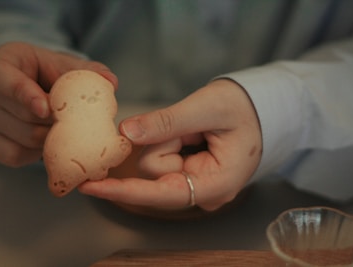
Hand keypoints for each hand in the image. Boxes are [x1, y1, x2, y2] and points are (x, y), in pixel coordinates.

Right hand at [0, 42, 116, 166]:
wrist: (40, 89)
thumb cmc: (53, 75)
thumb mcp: (68, 67)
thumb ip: (89, 72)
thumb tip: (111, 82)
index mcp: (2, 64)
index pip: (4, 80)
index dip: (26, 96)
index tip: (47, 109)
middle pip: (21, 116)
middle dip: (53, 122)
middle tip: (76, 122)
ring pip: (23, 138)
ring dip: (52, 138)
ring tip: (66, 129)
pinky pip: (15, 156)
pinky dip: (37, 153)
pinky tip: (50, 141)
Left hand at [78, 79, 261, 210]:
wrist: (261, 111)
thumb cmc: (244, 108)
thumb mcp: (207, 107)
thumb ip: (167, 121)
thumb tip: (126, 133)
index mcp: (216, 183)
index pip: (162, 193)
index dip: (124, 191)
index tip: (90, 188)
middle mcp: (204, 192)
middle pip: (156, 172)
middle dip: (164, 142)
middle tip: (191, 125)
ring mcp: (196, 186)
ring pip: (156, 163)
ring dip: (168, 138)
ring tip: (195, 128)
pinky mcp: (188, 176)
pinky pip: (163, 159)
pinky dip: (168, 142)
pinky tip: (189, 135)